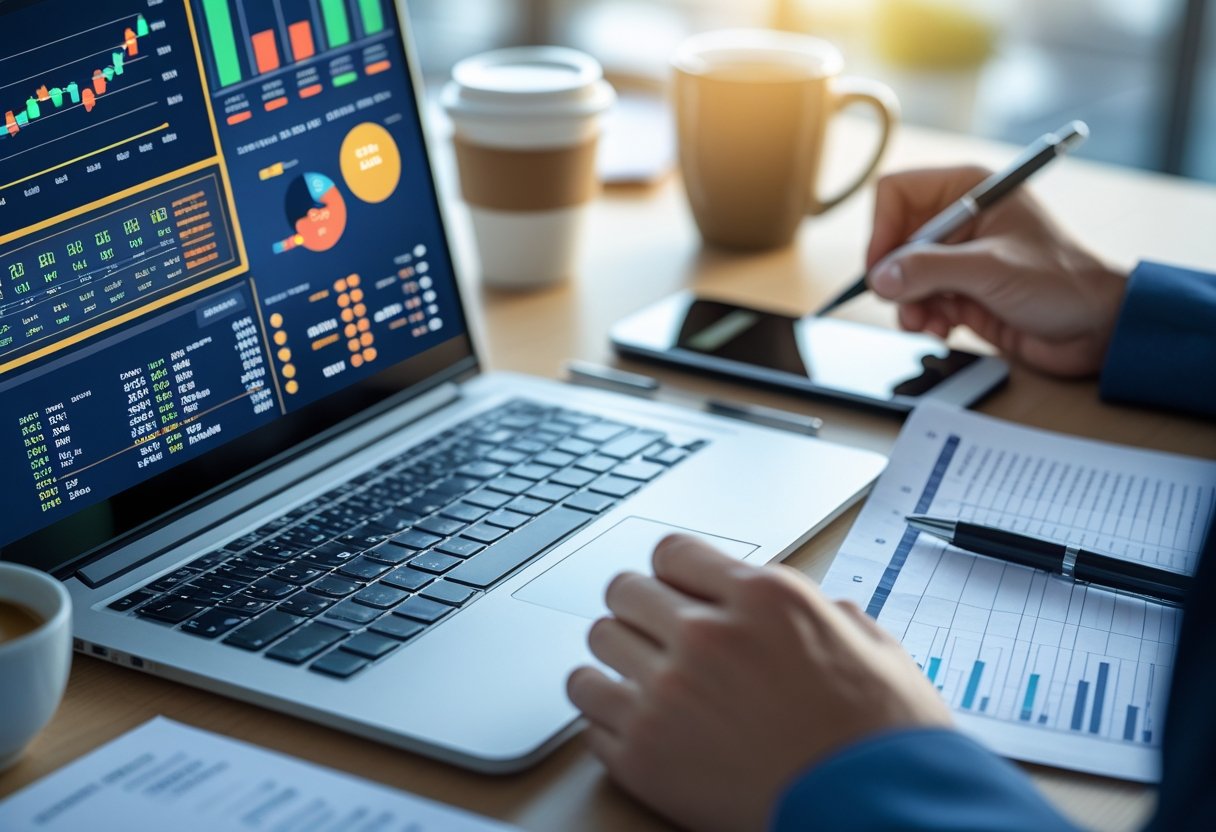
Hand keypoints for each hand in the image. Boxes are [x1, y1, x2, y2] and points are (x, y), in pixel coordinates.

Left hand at [567, 535, 951, 831]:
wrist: (878, 813)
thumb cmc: (882, 740)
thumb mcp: (872, 647)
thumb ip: (826, 613)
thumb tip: (819, 608)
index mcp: (761, 598)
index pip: (672, 551)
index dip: (675, 572)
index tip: (676, 589)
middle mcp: (706, 636)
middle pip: (625, 591)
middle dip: (641, 607)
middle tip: (656, 631)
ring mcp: (667, 696)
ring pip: (598, 644)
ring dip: (619, 656)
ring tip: (643, 675)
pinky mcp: (643, 755)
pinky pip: (588, 711)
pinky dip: (607, 712)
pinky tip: (634, 719)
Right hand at [866, 165, 1127, 377]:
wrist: (1095, 328)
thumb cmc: (1061, 281)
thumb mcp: (991, 269)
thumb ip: (930, 270)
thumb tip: (880, 277)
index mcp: (968, 190)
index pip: (896, 194)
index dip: (881, 229)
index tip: (884, 267)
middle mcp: (957, 220)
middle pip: (892, 240)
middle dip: (896, 277)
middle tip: (908, 303)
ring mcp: (956, 258)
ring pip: (900, 277)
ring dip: (907, 304)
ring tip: (929, 323)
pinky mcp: (958, 292)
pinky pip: (916, 302)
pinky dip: (922, 319)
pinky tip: (943, 330)